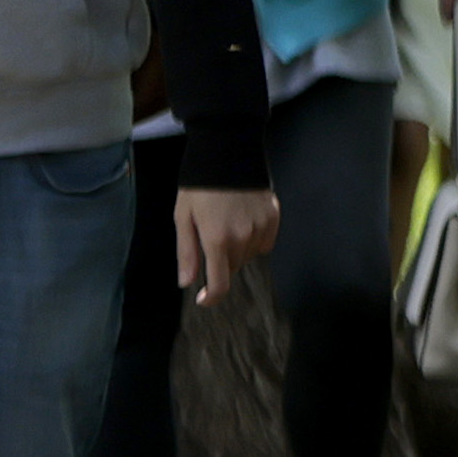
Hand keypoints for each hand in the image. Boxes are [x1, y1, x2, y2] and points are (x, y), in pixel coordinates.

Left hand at [179, 184, 282, 302]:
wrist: (227, 156)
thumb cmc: (199, 187)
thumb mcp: (183, 218)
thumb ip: (187, 253)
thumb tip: (186, 281)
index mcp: (217, 239)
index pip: (220, 282)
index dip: (212, 296)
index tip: (204, 299)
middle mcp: (243, 238)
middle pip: (233, 267)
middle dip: (220, 260)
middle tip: (209, 236)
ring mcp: (262, 228)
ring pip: (249, 255)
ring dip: (237, 249)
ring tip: (226, 222)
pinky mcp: (274, 219)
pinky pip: (264, 242)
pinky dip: (253, 239)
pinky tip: (242, 220)